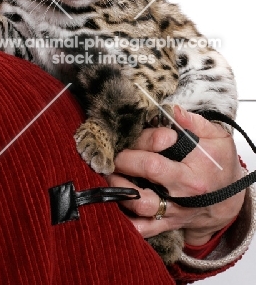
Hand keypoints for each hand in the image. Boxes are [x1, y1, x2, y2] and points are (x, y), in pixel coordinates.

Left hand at [107, 106, 244, 245]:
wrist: (229, 198)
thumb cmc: (219, 163)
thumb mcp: (216, 138)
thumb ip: (194, 123)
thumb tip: (172, 111)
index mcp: (191, 174)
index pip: (154, 163)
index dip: (137, 147)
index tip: (130, 135)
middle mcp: (180, 196)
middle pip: (140, 187)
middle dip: (120, 167)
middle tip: (112, 154)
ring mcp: (172, 212)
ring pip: (138, 208)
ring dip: (118, 191)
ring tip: (110, 173)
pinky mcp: (166, 223)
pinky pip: (142, 229)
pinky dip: (126, 220)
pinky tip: (115, 202)